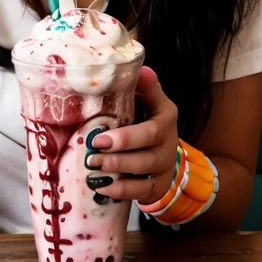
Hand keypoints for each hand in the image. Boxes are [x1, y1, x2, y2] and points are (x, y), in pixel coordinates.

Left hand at [86, 66, 178, 204]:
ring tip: (93, 169)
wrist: (163, 142)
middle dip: (118, 157)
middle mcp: (169, 143)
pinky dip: (121, 191)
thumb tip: (140, 68)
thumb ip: (143, 85)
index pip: (152, 130)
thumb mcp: (148, 96)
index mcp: (166, 117)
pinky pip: (141, 192)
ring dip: (117, 173)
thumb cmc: (147, 112)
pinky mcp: (157, 185)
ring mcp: (165, 167)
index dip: (127, 138)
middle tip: (92, 154)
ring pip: (144, 174)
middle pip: (147, 155)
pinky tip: (100, 187)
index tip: (101, 138)